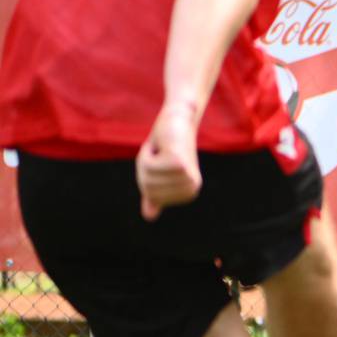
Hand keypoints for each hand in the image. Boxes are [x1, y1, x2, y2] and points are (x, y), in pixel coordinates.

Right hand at [136, 102, 202, 220]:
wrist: (178, 119)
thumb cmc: (166, 145)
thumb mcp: (158, 173)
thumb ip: (154, 194)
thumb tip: (149, 217)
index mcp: (187, 193)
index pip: (152, 197)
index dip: (147, 179)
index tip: (159, 164)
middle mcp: (191, 188)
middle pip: (149, 188)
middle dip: (145, 170)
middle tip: (158, 154)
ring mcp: (187, 176)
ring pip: (148, 177)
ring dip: (146, 161)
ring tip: (160, 150)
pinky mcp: (179, 162)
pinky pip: (149, 166)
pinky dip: (148, 153)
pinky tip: (161, 145)